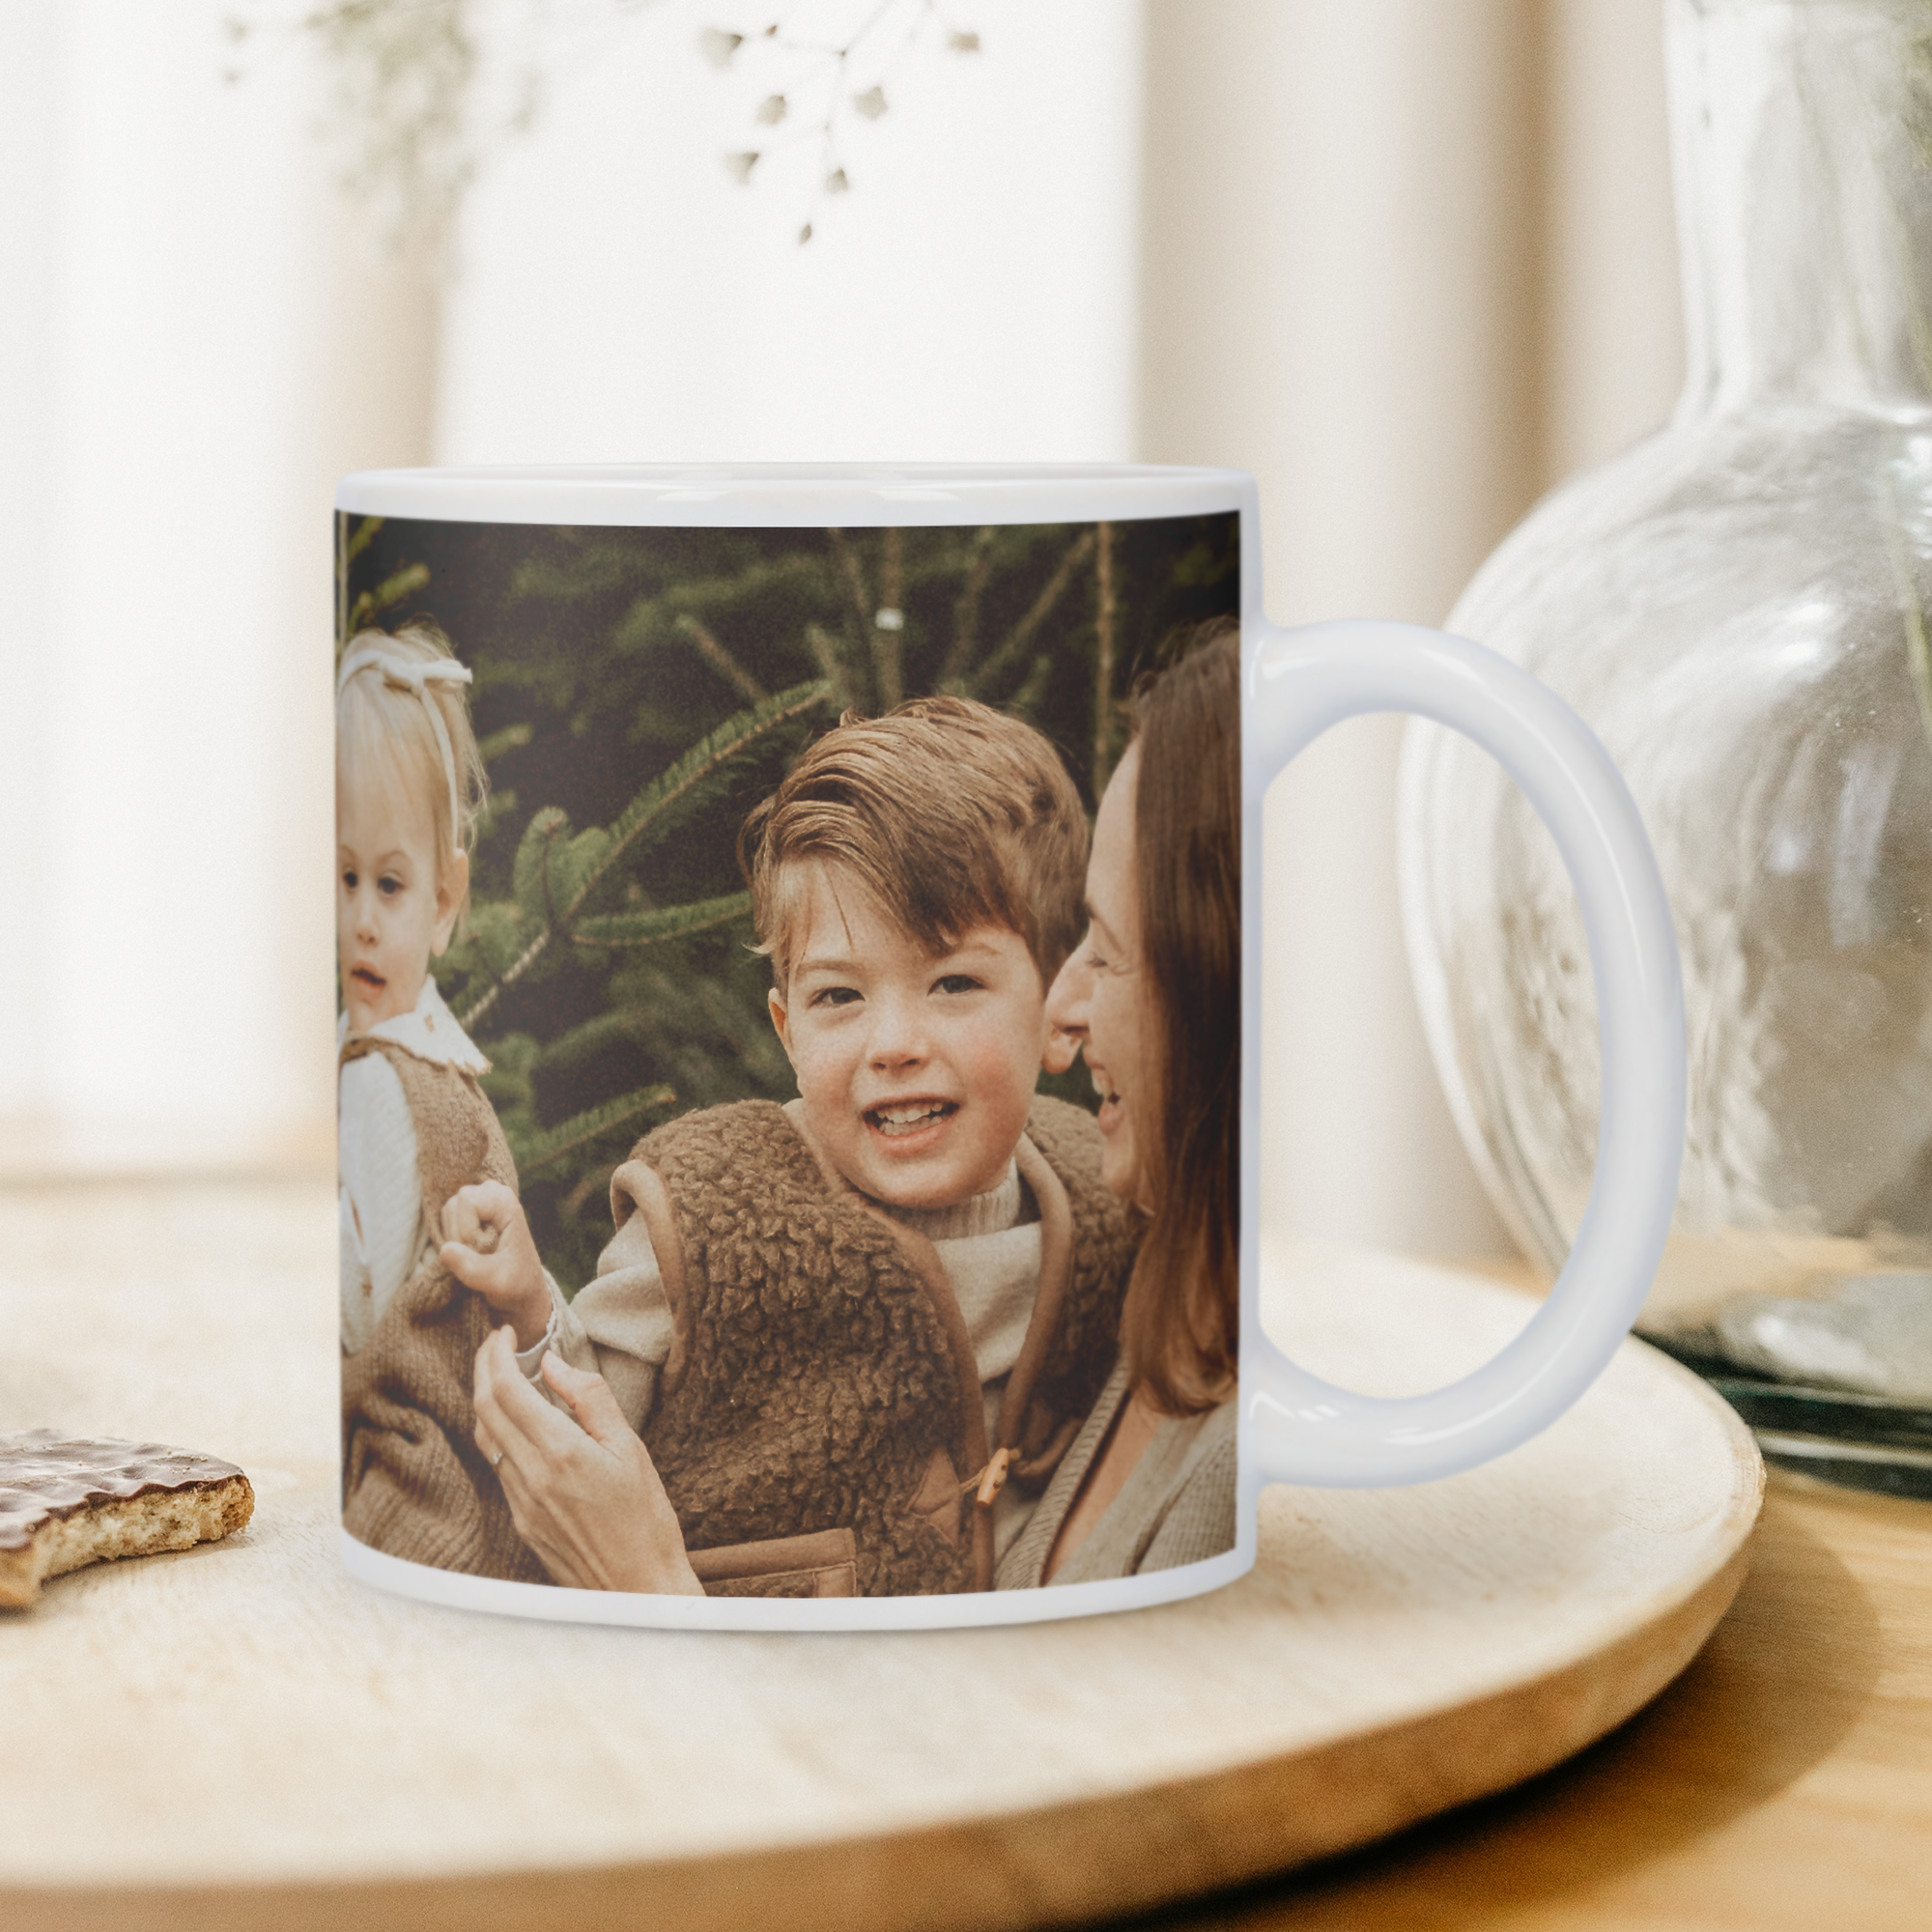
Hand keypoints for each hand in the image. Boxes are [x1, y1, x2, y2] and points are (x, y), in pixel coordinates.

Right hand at [441, 1182, 549, 1348]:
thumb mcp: (496, 1281)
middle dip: (458, 1236)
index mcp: (505, 1201)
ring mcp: (480, 1200)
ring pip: (447, 1213)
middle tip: (479, 1255)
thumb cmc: (516, 1283)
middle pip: (453, 1205)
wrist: (522, 1289)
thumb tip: (444, 1250)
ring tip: (477, 1254)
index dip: (467, 1229)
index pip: (467, 1201)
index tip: (484, 1250)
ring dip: (454, 1240)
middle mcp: (493, 1193)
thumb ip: (471, 1267)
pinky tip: (470, 1250)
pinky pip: (446, 1220)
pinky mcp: (469, 1211)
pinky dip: (453, 1239)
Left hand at [472, 1326, 702, 1595]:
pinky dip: (498, 1432)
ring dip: (485, 1400)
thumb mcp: (630, 1448)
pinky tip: (518, 1423)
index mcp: (560, 1452)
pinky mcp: (520, 1522)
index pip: (506, 1389)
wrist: (638, 1588)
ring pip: (485, 1438)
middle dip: (483, 1368)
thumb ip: (589, 1399)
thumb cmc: (646, 1518)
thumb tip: (552, 1364)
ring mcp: (520, 1502)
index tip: (504, 1333)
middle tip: (494, 1344)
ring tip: (502, 1375)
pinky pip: (498, 1466)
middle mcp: (530, 1476)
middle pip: (484, 1409)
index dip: (497, 1354)